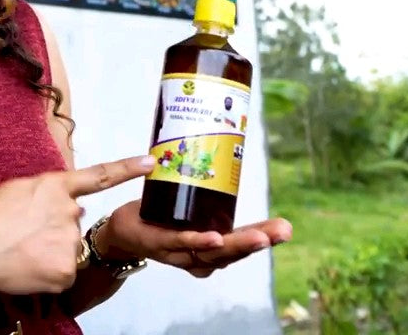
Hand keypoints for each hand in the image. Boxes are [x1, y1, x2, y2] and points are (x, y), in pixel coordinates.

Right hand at [0, 156, 156, 294]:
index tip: (151, 162)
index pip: (99, 176)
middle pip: (72, 223)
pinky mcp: (66, 269)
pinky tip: (28, 266)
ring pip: (68, 249)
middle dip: (55, 229)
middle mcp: (69, 211)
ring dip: (50, 251)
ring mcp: (69, 241)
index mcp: (55, 186)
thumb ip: (48, 193)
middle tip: (25, 234)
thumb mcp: (17, 189)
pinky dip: (49, 272)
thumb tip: (72, 204)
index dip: (127, 168)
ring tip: (22, 250)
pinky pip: (64, 272)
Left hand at [104, 200, 292, 277]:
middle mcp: (199, 256)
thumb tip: (229, 150)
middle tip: (282, 231)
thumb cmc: (159, 218)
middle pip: (232, 251)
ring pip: (212, 252)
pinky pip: (180, 243)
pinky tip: (213, 239)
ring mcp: (179, 252)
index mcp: (210, 247)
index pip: (242, 242)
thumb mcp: (189, 207)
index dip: (265, 236)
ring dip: (235, 244)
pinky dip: (198, 242)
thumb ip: (208, 191)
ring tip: (258, 237)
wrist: (121, 230)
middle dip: (259, 241)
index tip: (286, 228)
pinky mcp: (157, 243)